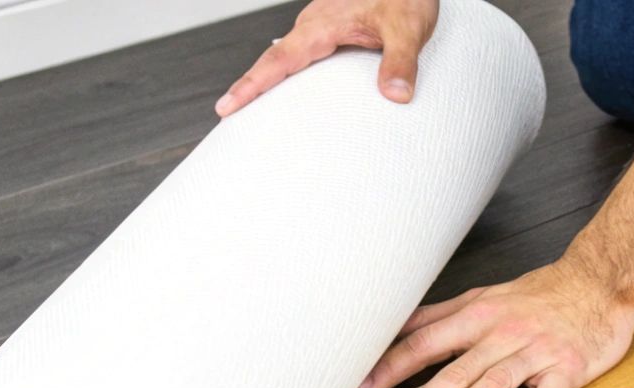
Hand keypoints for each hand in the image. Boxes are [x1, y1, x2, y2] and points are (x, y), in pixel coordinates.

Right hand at [215, 0, 438, 116]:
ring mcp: (323, 26)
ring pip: (290, 57)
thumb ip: (400, 61)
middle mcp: (315, 26)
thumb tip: (394, 95)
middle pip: (275, 61)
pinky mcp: (336, 28)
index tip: (226, 107)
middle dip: (251, 87)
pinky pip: (308, 54)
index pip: (279, 60)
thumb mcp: (406, 27)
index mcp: (322, 26)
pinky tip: (298, 88)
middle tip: (227, 115)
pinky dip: (296, 72)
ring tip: (254, 108)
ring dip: (272, 80)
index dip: (251, 85)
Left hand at [356, 261, 633, 387]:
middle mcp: (503, 332)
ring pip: (491, 384)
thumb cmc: (541, 295)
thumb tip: (395, 328)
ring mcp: (535, 351)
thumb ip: (441, 315)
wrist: (599, 284)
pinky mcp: (567, 369)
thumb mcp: (484, 296)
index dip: (392, 367)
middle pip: (454, 369)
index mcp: (478, 315)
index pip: (424, 342)